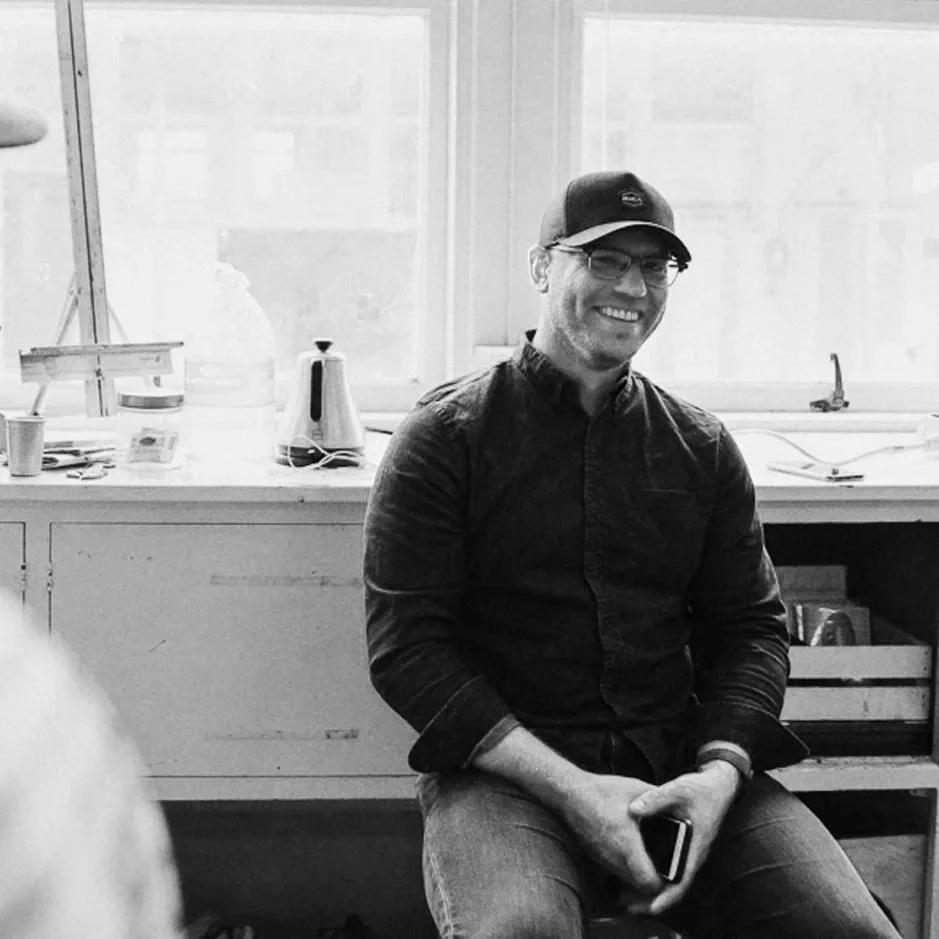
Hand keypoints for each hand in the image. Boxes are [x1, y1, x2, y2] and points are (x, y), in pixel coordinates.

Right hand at [561, 772, 663, 895]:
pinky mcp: (596, 857)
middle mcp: (614, 858)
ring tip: (651, 860)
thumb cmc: (602, 791)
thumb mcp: (636, 789)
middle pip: (639, 887)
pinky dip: (625, 867)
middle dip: (652, 882)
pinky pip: (615, 871)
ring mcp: (603, 859)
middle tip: (665, 869)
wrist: (569, 793)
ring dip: (638, 876)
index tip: (670, 872)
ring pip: (626, 881)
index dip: (663, 884)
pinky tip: (631, 851)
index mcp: (627, 844)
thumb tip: (678, 808)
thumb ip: (659, 800)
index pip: (648, 883)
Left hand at [624, 761, 739, 915]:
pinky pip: (668, 864)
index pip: (683, 881)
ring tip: (627, 893)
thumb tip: (633, 809)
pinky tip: (636, 868)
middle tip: (629, 905)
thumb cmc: (702, 790)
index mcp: (696, 847)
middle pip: (673, 885)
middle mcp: (693, 854)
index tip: (652, 908)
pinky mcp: (682, 845)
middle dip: (653, 897)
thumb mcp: (679, 790)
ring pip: (670, 876)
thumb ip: (656, 798)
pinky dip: (653, 870)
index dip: (668, 897)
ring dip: (651, 886)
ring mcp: (688, 851)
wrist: (717, 785)